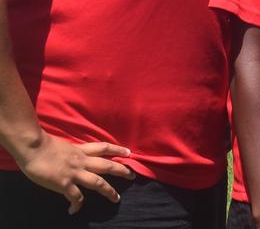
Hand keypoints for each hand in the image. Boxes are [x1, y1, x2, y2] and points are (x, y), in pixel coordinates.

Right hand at [16, 133, 133, 213]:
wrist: (33, 147)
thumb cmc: (41, 143)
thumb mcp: (62, 144)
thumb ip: (69, 151)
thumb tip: (69, 155)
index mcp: (80, 150)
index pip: (103, 148)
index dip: (117, 150)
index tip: (129, 153)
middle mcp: (82, 161)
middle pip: (107, 166)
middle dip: (121, 171)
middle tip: (132, 176)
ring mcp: (74, 173)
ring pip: (98, 183)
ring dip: (109, 191)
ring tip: (116, 199)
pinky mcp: (64, 184)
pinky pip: (75, 197)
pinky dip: (76, 205)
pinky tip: (74, 210)